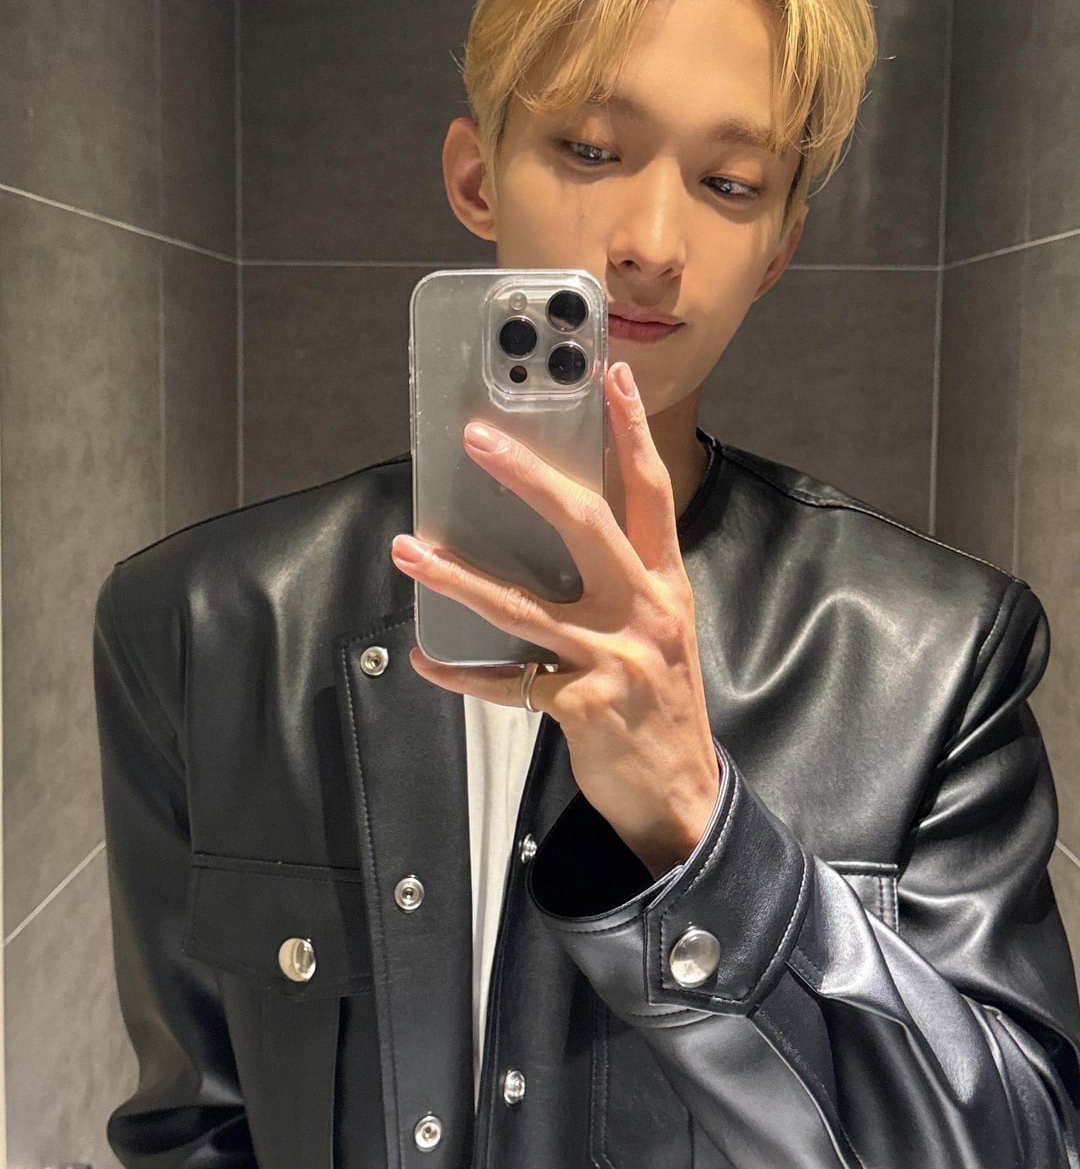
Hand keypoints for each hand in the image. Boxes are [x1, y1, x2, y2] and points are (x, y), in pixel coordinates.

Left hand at [390, 361, 720, 876]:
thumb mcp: (658, 627)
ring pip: (523, 606)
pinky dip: (461, 672)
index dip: (632, 432)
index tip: (611, 376)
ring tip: (409, 549)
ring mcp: (615, 657)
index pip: (650, 492)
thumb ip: (619, 581)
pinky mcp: (584, 705)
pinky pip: (508, 683)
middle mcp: (644, 610)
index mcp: (663, 583)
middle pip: (585, 524)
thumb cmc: (662, 700)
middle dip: (529, 476)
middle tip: (477, 440)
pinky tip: (425, 656)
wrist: (683, 792)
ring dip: (458, 576)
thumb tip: (548, 536)